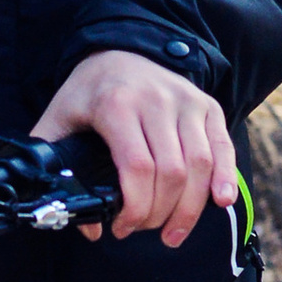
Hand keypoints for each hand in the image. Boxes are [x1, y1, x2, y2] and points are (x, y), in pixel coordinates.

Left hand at [30, 50, 236, 251]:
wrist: (117, 50)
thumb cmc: (87, 94)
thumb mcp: (57, 121)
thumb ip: (55, 169)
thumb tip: (88, 225)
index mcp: (116, 104)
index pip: (137, 167)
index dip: (134, 207)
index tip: (121, 228)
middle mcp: (156, 100)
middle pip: (171, 171)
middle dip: (160, 213)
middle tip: (145, 229)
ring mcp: (186, 101)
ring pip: (199, 164)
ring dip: (190, 207)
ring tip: (173, 232)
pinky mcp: (206, 105)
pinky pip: (222, 146)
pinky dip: (225, 176)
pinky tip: (220, 201)